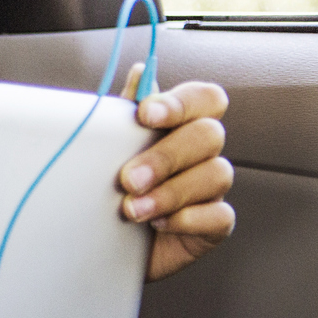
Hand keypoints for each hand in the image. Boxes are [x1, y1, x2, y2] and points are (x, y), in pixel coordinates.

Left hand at [114, 66, 234, 280]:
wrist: (99, 245)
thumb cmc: (109, 190)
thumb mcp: (110, 149)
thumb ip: (126, 112)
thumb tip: (141, 72)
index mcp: (180, 126)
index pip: (205, 99)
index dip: (181, 103)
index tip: (146, 115)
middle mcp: (201, 153)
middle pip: (209, 136)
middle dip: (166, 156)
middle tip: (128, 178)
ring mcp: (211, 189)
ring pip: (216, 174)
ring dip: (170, 192)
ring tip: (133, 209)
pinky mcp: (214, 224)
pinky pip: (219, 216)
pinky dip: (186, 219)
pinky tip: (157, 224)